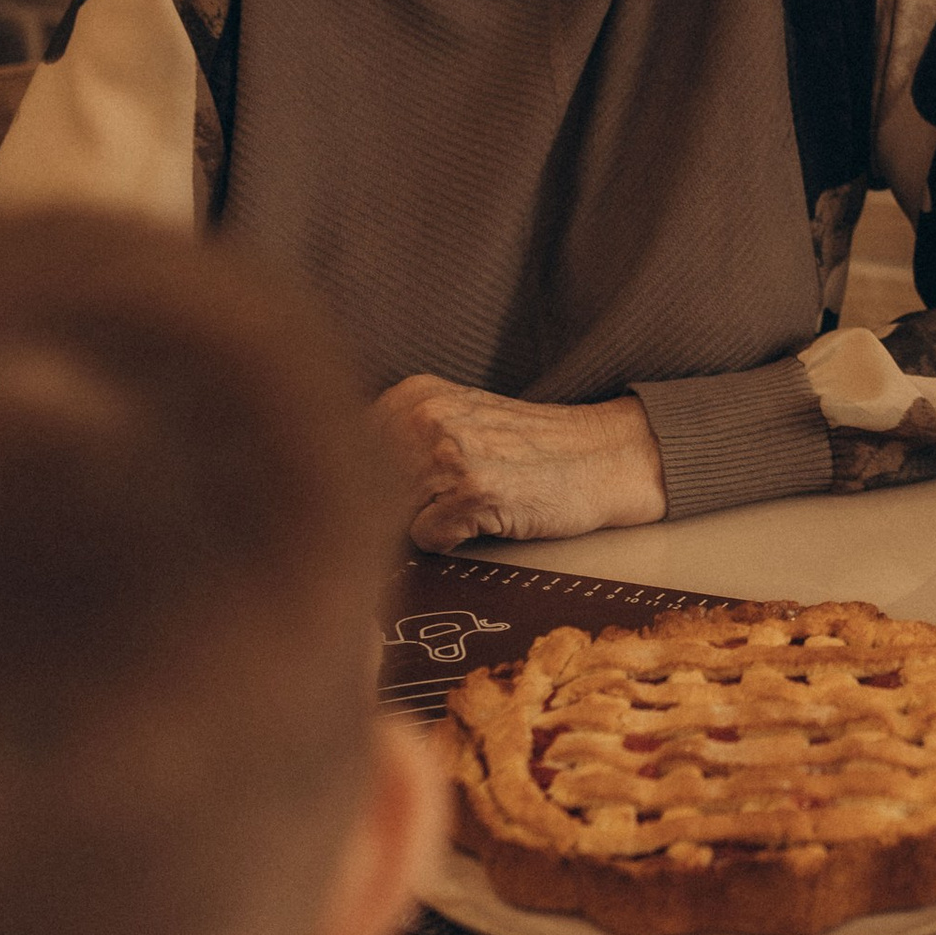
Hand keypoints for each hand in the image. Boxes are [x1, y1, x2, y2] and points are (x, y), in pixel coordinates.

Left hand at [372, 378, 666, 549]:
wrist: (603, 457)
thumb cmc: (530, 450)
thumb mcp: (457, 421)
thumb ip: (400, 439)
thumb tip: (333, 484)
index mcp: (414, 394)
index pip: (345, 454)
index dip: (369, 485)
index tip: (408, 490)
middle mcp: (426, 416)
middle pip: (363, 490)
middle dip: (393, 510)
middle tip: (445, 503)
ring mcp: (449, 452)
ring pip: (390, 516)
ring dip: (424, 523)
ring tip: (467, 505)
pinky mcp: (473, 491)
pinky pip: (426, 538)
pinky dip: (450, 540)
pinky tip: (484, 518)